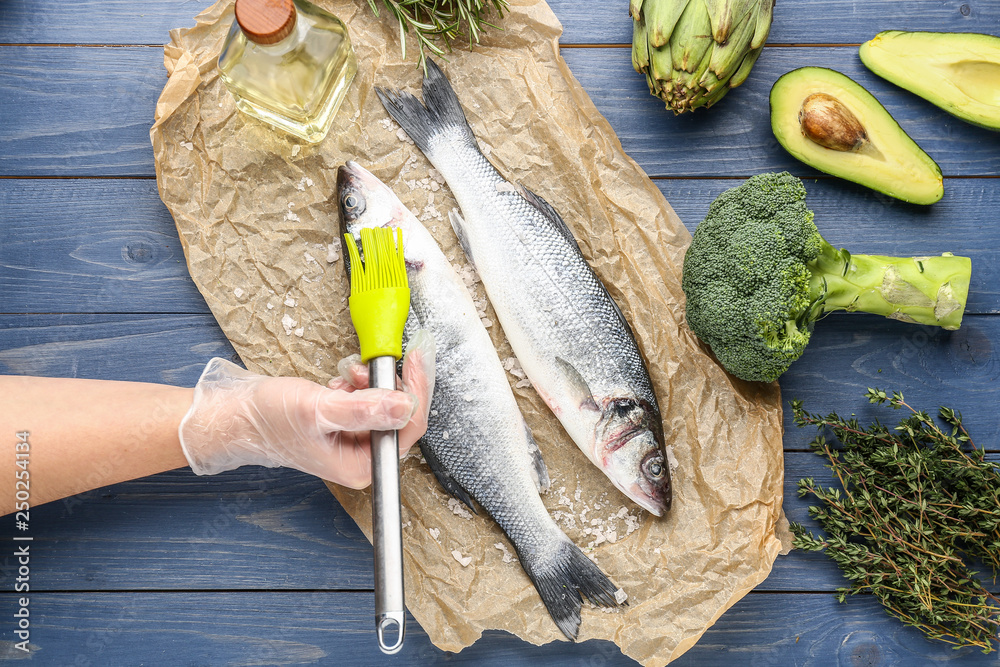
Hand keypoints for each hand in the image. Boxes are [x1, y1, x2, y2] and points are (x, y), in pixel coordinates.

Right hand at [178, 330, 434, 487]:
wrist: (237, 417)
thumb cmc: (268, 419)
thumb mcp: (318, 409)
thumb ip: (363, 409)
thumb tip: (404, 404)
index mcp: (360, 466)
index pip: (408, 429)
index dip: (416, 391)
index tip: (416, 360)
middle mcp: (362, 459)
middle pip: (400, 417)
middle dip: (388, 387)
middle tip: (368, 367)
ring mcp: (355, 445)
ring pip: (385, 407)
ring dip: (371, 386)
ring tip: (347, 376)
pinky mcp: (347, 429)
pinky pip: (368, 404)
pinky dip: (359, 388)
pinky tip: (339, 384)